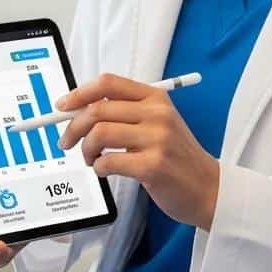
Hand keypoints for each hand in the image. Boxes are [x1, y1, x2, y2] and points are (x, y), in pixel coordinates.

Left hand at [56, 73, 219, 230]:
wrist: (208, 187)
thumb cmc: (177, 156)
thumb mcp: (158, 123)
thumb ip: (126, 113)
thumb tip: (80, 110)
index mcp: (155, 97)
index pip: (108, 83)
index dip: (79, 93)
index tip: (63, 106)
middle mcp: (157, 113)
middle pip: (98, 109)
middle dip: (74, 127)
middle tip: (68, 141)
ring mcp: (157, 139)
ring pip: (99, 133)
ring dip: (86, 149)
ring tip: (91, 159)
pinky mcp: (153, 166)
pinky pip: (109, 162)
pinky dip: (98, 167)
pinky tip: (105, 170)